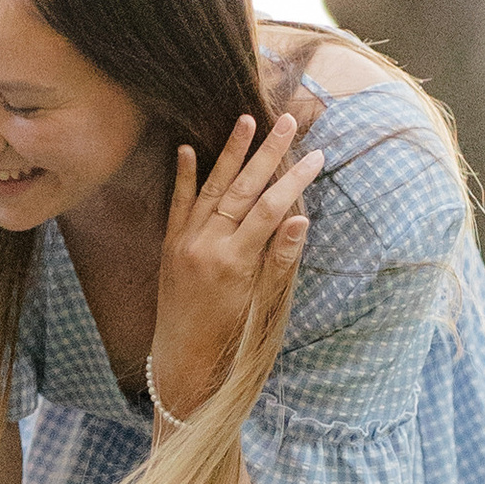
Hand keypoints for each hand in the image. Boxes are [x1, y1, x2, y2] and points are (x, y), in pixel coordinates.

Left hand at [148, 117, 322, 416]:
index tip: (316, 155)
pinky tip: (186, 148)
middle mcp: (205, 245)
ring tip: (245, 119)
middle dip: (267, 152)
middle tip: (285, 120)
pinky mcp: (168, 245)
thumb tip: (301, 218)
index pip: (270, 209)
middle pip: (242, 188)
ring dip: (229, 152)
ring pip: (210, 187)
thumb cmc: (232, 339)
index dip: (294, 180)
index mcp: (234, 261)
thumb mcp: (263, 304)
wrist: (183, 363)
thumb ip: (279, 259)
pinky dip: (182, 176)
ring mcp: (183, 242)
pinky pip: (176, 204)